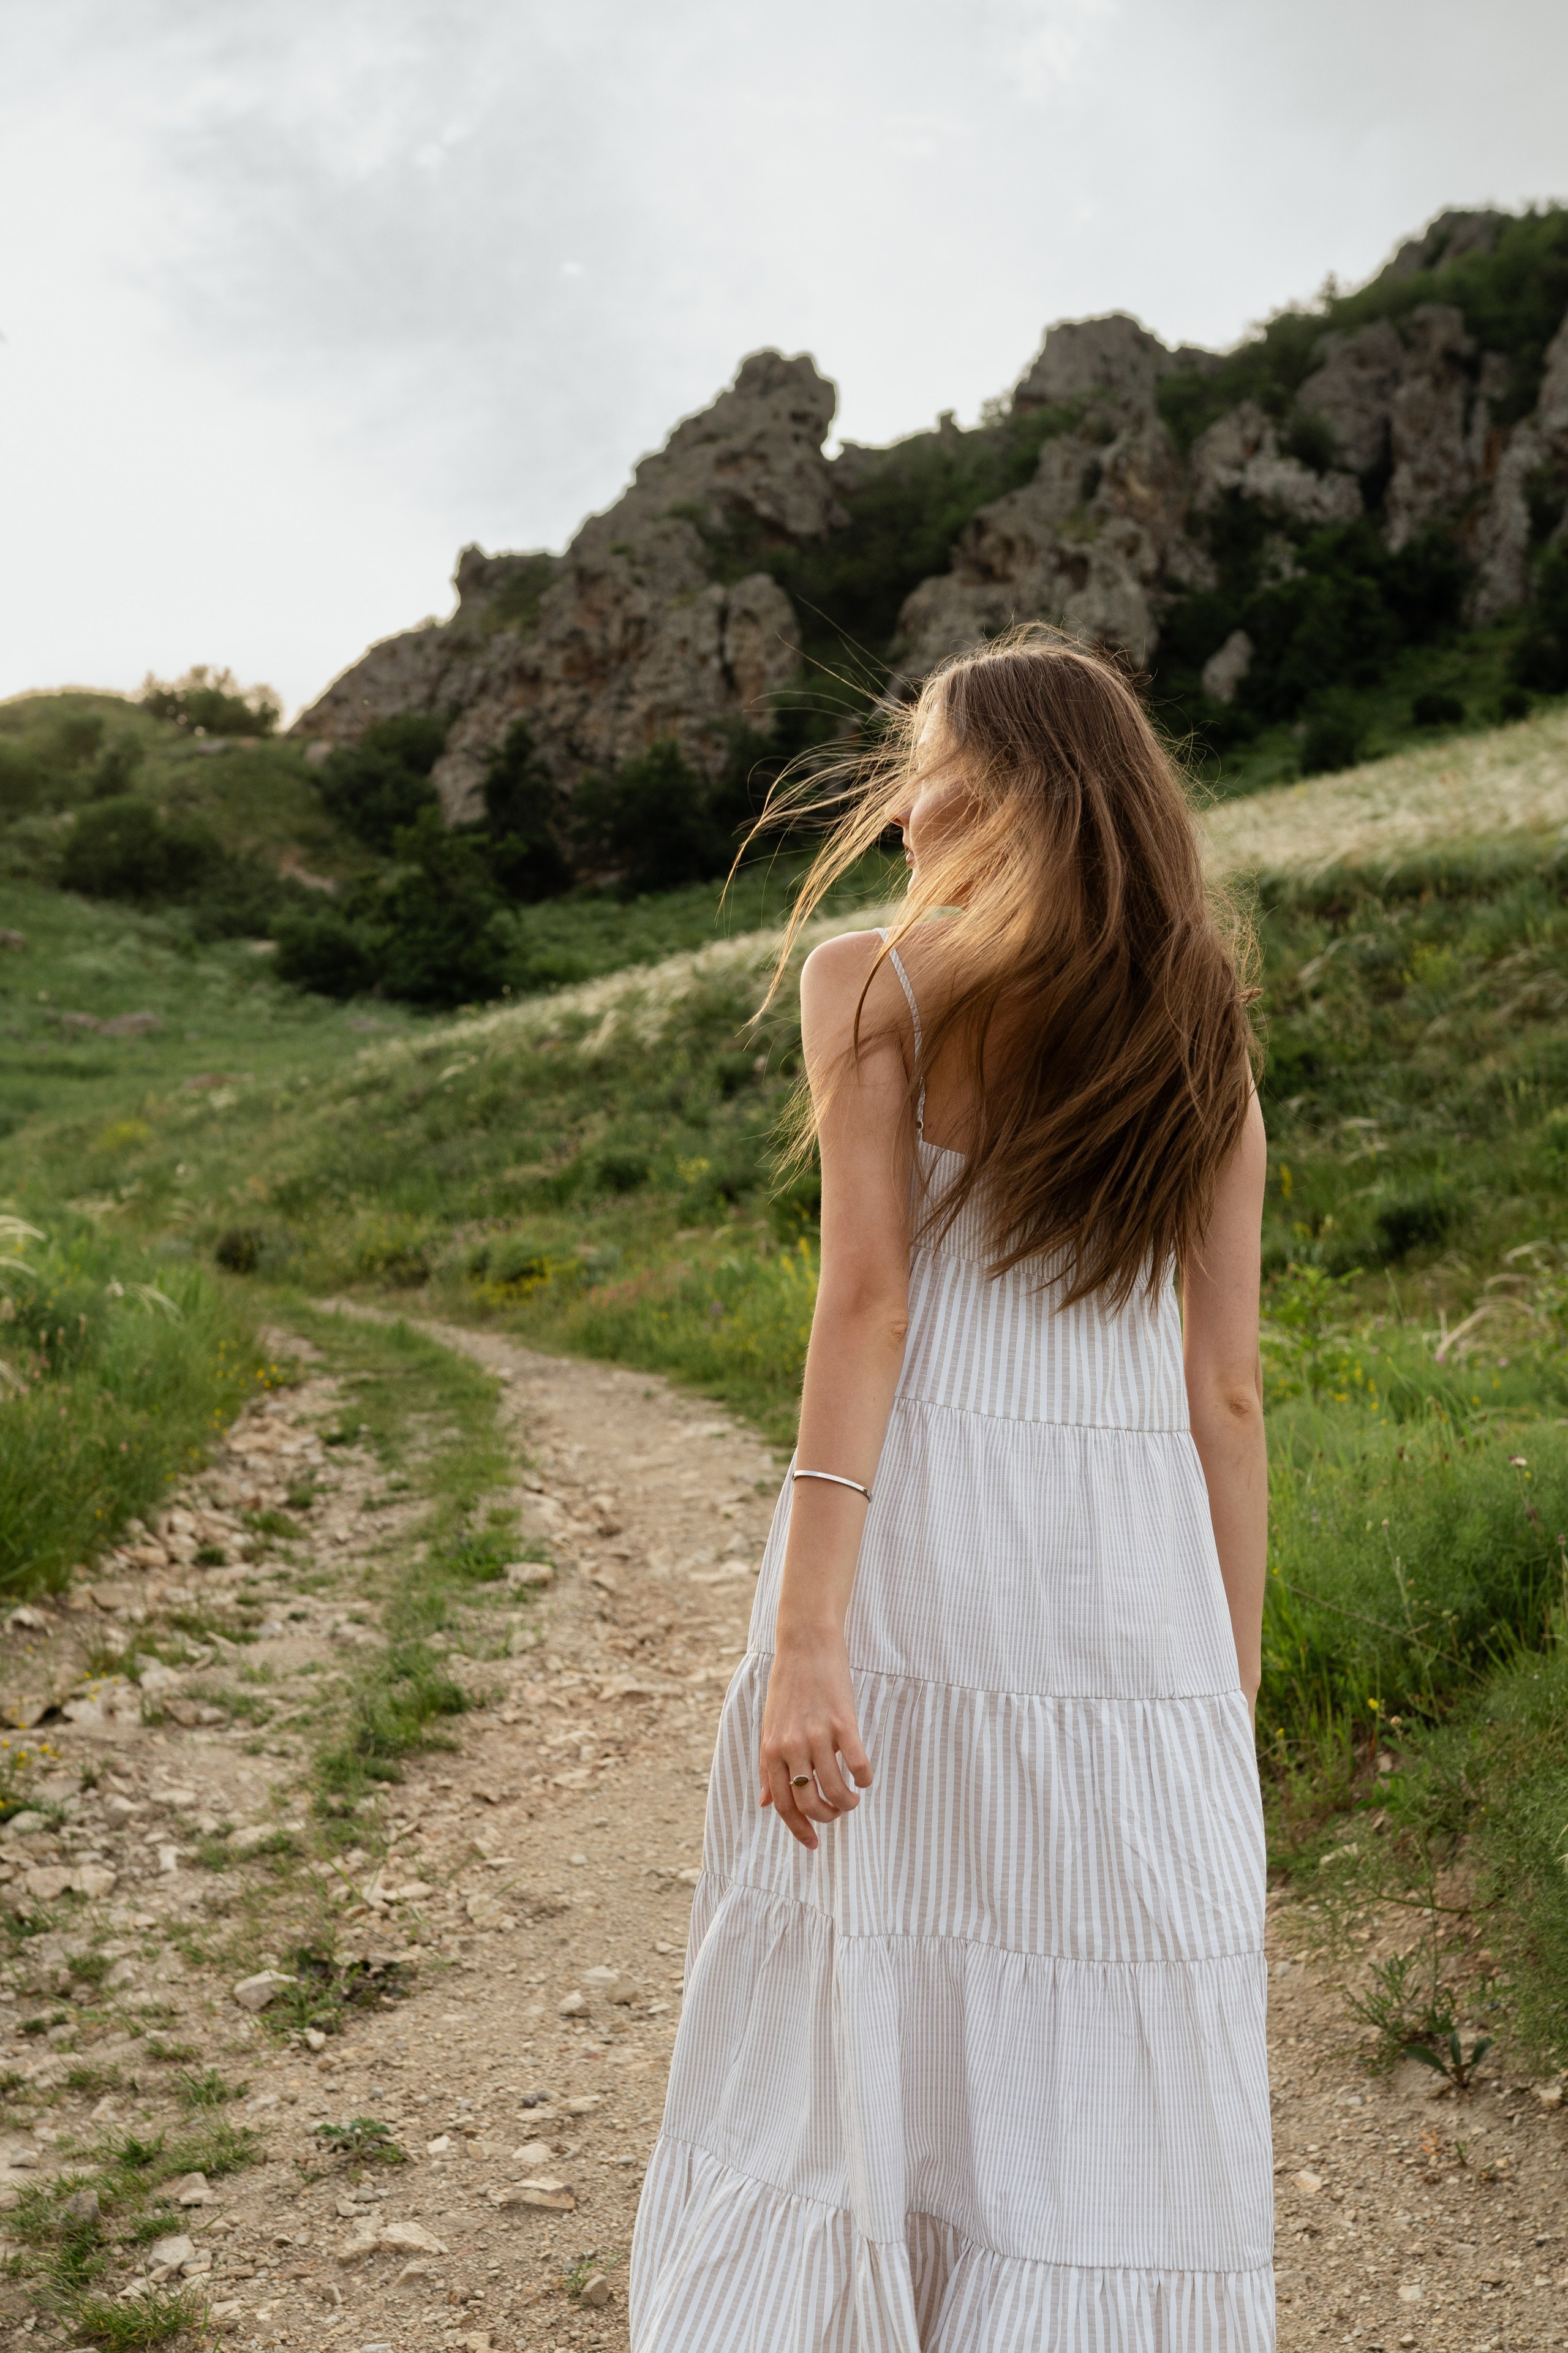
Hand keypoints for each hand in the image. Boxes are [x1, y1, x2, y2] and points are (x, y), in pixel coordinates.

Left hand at [759, 1633, 872, 1850]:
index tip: (814, 1844)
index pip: (782, 1805)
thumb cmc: (788, 1686)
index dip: (799, 1830)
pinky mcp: (843, 1721)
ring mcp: (817, 1734)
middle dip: (826, 1818)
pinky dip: (864, 1778)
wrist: (805, 1643)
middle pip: (809, 1802)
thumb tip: (764, 1804)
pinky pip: (857, 1764)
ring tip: (853, 1798)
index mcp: (770, 1750)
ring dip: (847, 1802)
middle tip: (838, 1813)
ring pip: (835, 1788)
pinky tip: (865, 1778)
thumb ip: (768, 1767)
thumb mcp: (769, 1727)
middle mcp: (790, 1746)